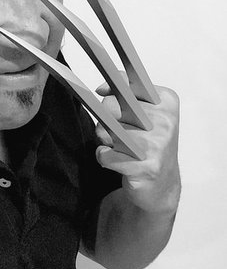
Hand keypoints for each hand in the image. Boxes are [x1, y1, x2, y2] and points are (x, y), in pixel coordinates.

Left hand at [95, 81, 180, 216]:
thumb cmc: (148, 143)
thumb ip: (122, 91)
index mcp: (166, 102)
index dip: (111, 89)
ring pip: (104, 131)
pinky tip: (119, 161)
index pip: (127, 83)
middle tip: (119, 131)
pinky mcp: (145, 168)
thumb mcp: (142, 111)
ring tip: (122, 147)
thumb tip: (101, 89)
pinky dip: (104, 157)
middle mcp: (165, 122)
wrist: (163, 185)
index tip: (104, 93)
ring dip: (105, 140)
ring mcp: (156, 145)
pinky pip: (104, 154)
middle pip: (109, 106)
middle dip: (105, 119)